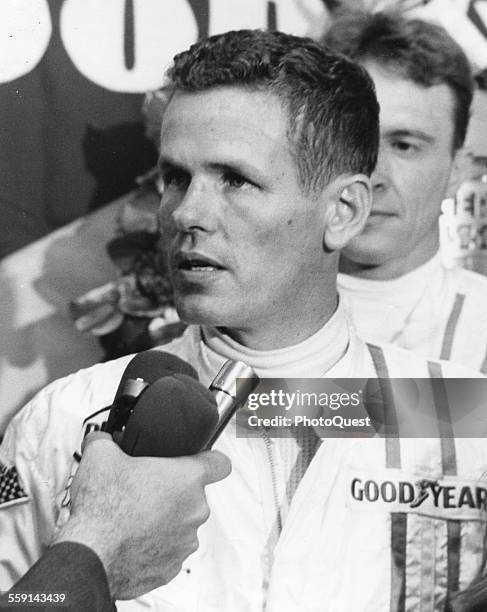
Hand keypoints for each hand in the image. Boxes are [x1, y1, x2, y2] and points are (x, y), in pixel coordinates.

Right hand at [53, 432, 230, 598]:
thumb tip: (102, 439)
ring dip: (163, 519)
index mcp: (187, 479)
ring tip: (133, 516)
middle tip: (144, 489)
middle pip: (193, 494)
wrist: (90, 557)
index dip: (210, 459)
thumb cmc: (102, 510)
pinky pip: (168, 550)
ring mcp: (185, 542)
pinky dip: (154, 546)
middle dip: (171, 491)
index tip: (201, 461)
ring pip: (180, 524)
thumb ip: (106, 440)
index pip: (220, 463)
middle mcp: (194, 511)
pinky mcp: (172, 568)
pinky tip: (131, 539)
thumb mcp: (100, 456)